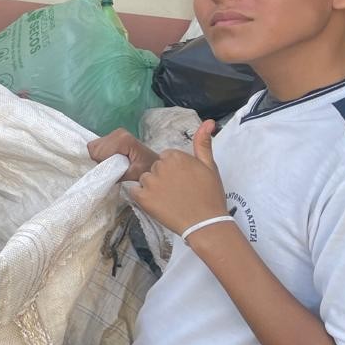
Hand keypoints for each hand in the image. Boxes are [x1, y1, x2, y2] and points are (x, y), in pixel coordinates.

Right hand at [88, 128, 158, 181]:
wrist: (155, 162)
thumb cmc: (147, 168)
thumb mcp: (134, 174)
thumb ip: (117, 174)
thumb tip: (100, 176)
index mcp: (124, 140)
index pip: (98, 152)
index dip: (102, 163)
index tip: (113, 169)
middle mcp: (118, 133)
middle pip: (95, 148)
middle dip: (101, 160)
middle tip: (114, 167)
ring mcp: (116, 133)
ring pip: (94, 146)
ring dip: (100, 157)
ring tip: (114, 163)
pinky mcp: (114, 135)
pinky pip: (97, 145)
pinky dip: (101, 154)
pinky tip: (112, 158)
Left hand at [129, 120, 229, 236]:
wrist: (206, 223)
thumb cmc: (210, 195)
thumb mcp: (210, 166)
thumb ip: (203, 143)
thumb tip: (208, 121)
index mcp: (175, 156)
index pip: (166, 158)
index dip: (174, 170)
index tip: (184, 181)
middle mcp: (160, 166)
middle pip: (154, 168)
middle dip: (163, 178)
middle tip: (179, 192)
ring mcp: (150, 182)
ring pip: (144, 179)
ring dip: (152, 188)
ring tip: (169, 199)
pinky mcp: (142, 198)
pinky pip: (134, 191)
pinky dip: (142, 197)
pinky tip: (157, 203)